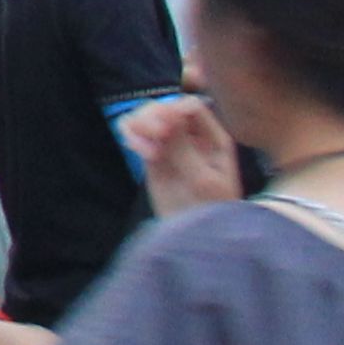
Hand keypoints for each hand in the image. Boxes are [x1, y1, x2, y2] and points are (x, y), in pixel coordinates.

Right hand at [120, 92, 245, 211]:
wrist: (197, 237)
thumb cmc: (210, 211)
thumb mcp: (202, 180)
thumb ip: (185, 148)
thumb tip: (169, 115)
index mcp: (213, 138)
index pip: (191, 107)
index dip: (173, 110)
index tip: (163, 129)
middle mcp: (192, 136)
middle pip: (165, 107)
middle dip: (152, 117)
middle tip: (152, 136)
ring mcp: (171, 145)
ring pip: (147, 117)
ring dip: (138, 125)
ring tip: (140, 149)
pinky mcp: (152, 156)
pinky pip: (135, 134)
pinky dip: (130, 135)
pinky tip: (134, 148)